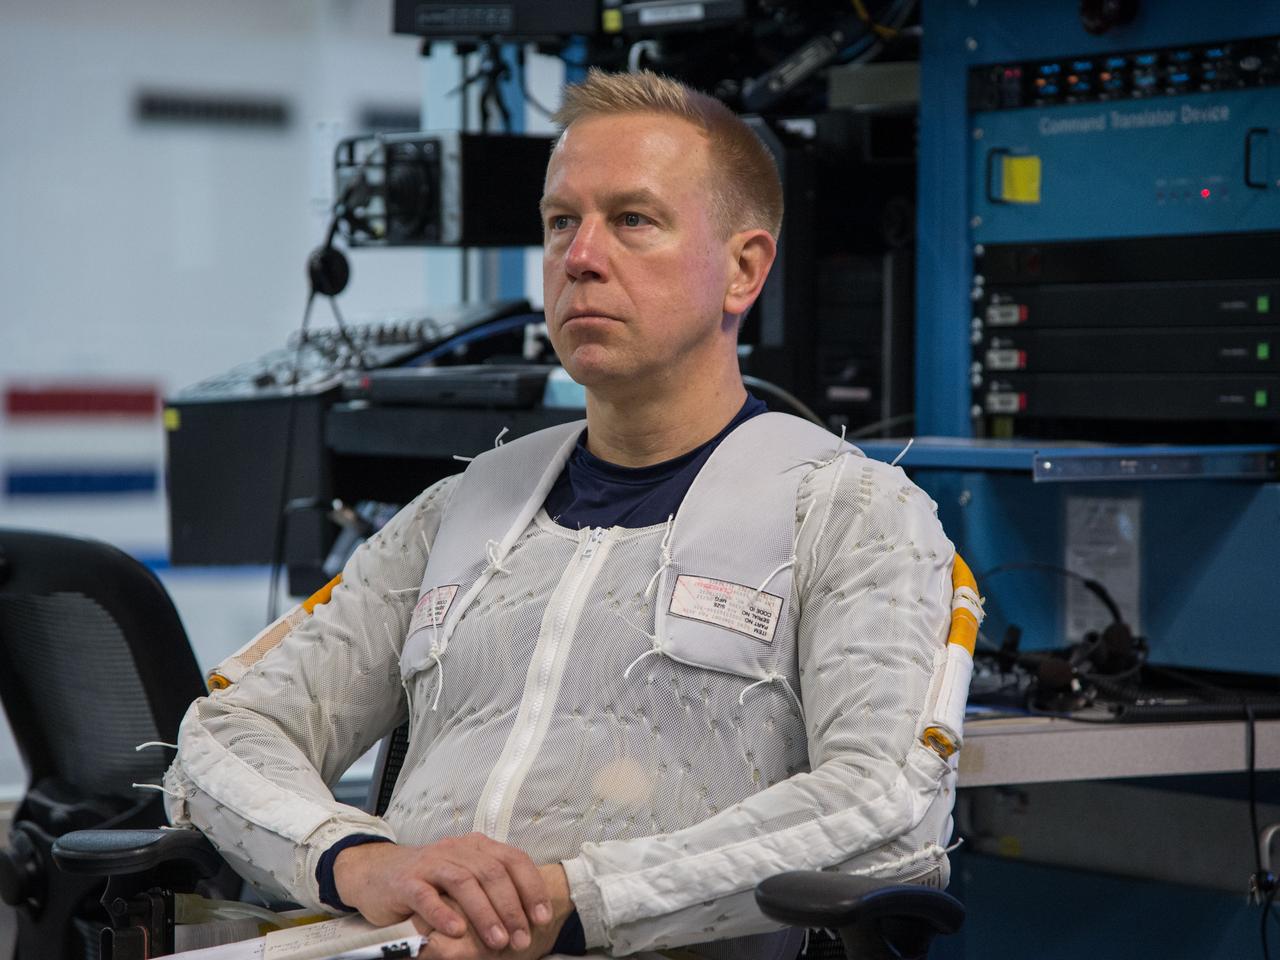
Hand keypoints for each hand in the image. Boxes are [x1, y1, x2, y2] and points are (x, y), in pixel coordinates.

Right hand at [333, 835, 552, 950]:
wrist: (378, 873)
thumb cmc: (431, 881)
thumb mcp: (465, 877)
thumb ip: (492, 888)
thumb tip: (529, 918)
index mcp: (477, 846)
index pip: (513, 859)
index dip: (531, 888)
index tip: (542, 917)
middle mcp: (456, 849)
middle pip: (491, 872)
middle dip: (511, 908)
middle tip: (521, 938)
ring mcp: (430, 863)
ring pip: (463, 882)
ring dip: (484, 914)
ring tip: (498, 941)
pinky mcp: (406, 881)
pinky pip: (426, 895)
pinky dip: (443, 913)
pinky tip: (456, 931)